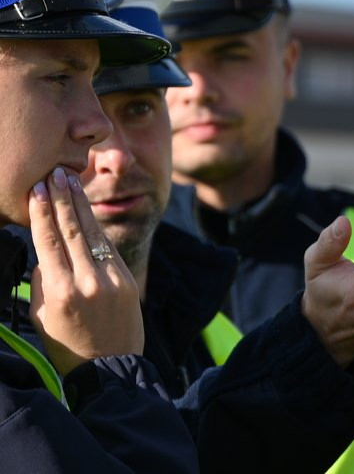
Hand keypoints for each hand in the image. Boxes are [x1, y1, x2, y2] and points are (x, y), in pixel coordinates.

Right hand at [27, 167, 143, 374]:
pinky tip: (87, 208)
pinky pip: (108, 247)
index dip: (42, 213)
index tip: (37, 189)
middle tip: (54, 172)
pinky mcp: (128, 280)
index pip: (49, 241)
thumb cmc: (67, 345)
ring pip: (93, 233)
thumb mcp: (41, 316)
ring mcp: (112, 279)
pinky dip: (96, 226)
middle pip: (72, 229)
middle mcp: (88, 281)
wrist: (111, 368)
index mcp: (61, 291)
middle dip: (62, 198)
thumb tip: (46, 253)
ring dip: (81, 204)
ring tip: (70, 180)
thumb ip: (42, 282)